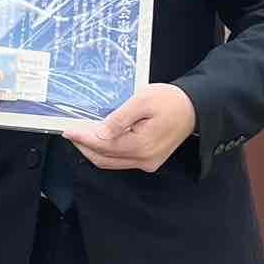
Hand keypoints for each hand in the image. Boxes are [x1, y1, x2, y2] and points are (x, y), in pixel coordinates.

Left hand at [64, 83, 196, 171]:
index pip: (103, 145)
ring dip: (94, 150)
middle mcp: (144, 159)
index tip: (68, 130)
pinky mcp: (150, 160)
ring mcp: (148, 162)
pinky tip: (101, 139)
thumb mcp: (142, 101)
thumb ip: (119, 119)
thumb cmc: (171, 101)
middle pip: (104, 159)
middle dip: (84, 146)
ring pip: (112, 162)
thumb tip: (99, 134)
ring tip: (82, 135)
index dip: (83, 138)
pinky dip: (108, 152)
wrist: (195, 108)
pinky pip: (122, 160)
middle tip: (72, 133)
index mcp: (141, 146)